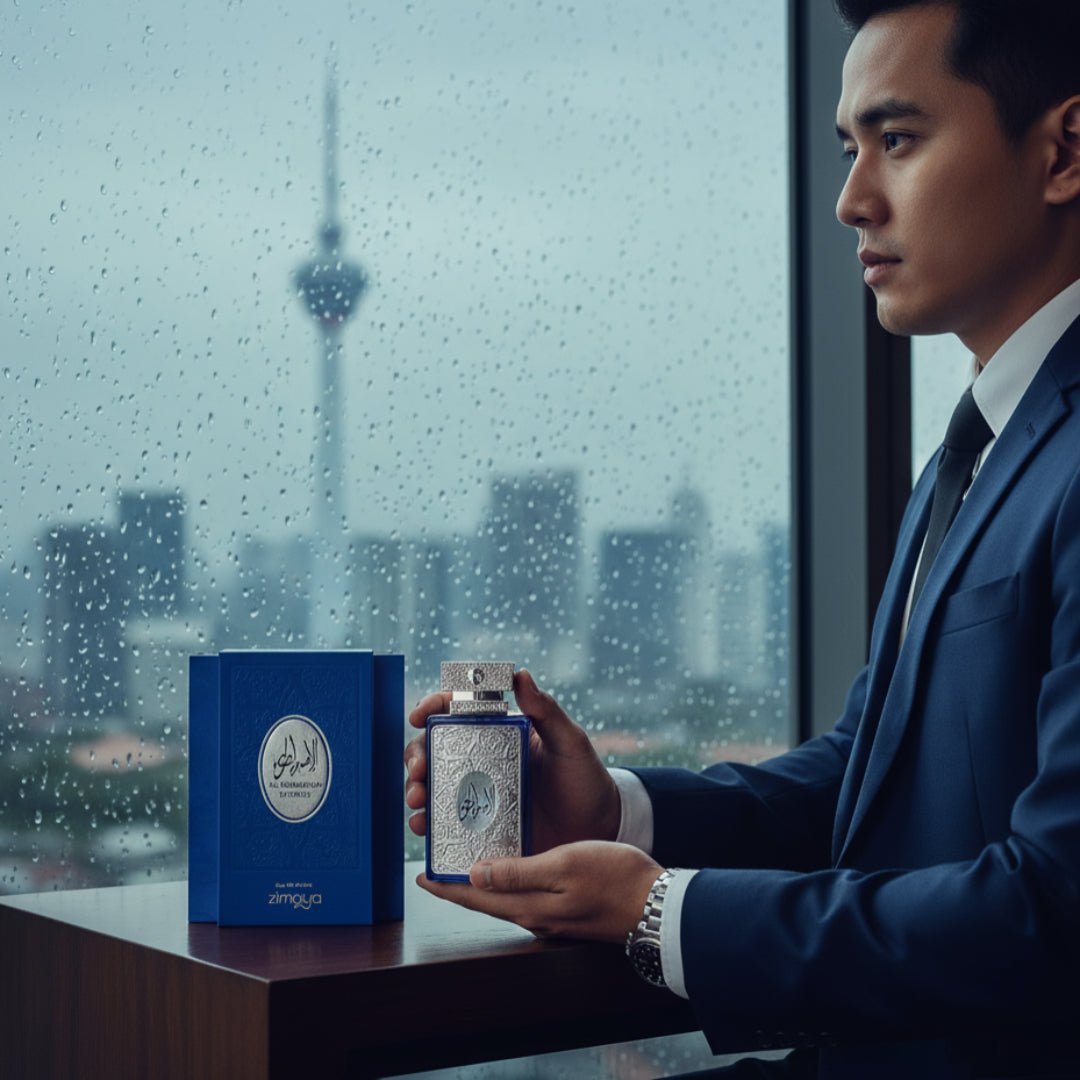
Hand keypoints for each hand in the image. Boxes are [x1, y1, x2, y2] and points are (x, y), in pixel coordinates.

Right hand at [404, 669, 621, 851]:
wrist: (599, 828)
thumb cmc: (585, 778)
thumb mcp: (570, 741)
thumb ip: (546, 710)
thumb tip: (520, 674)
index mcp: (498, 735)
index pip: (456, 712)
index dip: (433, 707)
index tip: (420, 714)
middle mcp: (480, 763)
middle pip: (433, 752)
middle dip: (415, 757)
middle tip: (418, 770)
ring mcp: (477, 797)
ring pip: (432, 788)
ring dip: (415, 791)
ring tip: (418, 800)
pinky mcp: (479, 830)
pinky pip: (445, 827)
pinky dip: (427, 826)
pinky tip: (424, 828)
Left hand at [417, 841, 662, 942]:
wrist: (658, 905)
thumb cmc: (615, 879)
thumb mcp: (564, 865)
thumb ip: (518, 872)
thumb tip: (475, 875)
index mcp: (529, 908)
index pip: (475, 899)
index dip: (445, 888)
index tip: (420, 875)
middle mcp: (535, 918)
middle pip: (485, 902)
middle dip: (458, 886)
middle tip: (436, 864)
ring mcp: (552, 918)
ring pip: (504, 900)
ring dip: (481, 884)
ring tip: (466, 862)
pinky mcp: (567, 912)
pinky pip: (524, 897)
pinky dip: (507, 883)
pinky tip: (509, 869)